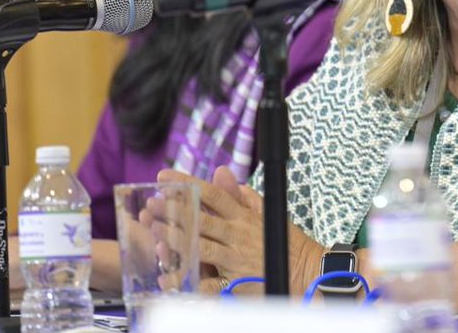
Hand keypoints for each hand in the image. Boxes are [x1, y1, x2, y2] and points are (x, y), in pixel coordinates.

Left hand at [157, 166, 324, 295]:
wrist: (305, 271)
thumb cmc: (284, 241)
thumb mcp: (267, 211)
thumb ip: (242, 194)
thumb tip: (222, 173)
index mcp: (243, 216)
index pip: (212, 194)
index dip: (187, 184)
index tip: (164, 176)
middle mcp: (237, 234)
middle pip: (202, 219)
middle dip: (175, 211)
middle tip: (152, 203)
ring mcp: (235, 259)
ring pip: (201, 247)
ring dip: (177, 240)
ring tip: (155, 232)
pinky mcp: (235, 282)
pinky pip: (207, 284)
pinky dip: (187, 283)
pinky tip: (167, 280)